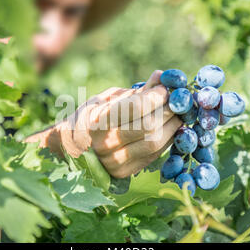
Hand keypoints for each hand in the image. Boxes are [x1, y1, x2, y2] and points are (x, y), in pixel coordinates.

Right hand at [26, 70, 182, 177]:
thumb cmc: (89, 117)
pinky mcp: (125, 173)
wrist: (71, 149)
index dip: (156, 95)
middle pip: (150, 126)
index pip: (136, 107)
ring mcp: (115, 162)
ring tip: (177, 113)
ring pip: (156, 143)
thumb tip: (161, 77)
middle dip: (169, 110)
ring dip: (173, 126)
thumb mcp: (105, 99)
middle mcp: (105, 144)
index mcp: (97, 121)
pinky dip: (167, 139)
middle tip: (178, 100)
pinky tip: (169, 128)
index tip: (165, 88)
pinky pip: (155, 155)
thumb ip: (134, 92)